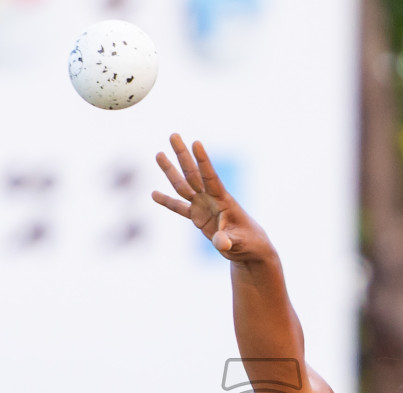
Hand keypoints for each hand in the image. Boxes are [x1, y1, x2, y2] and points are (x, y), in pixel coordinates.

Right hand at [152, 134, 272, 261]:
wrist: (249, 247)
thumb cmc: (247, 242)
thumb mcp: (239, 242)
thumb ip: (227, 240)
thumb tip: (220, 243)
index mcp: (223, 200)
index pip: (210, 177)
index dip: (203, 161)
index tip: (196, 142)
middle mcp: (211, 198)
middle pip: (193, 174)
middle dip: (183, 155)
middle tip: (173, 135)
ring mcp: (203, 206)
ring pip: (183, 186)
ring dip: (170, 171)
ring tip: (159, 154)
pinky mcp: (197, 217)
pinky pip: (179, 208)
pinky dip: (167, 201)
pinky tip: (154, 194)